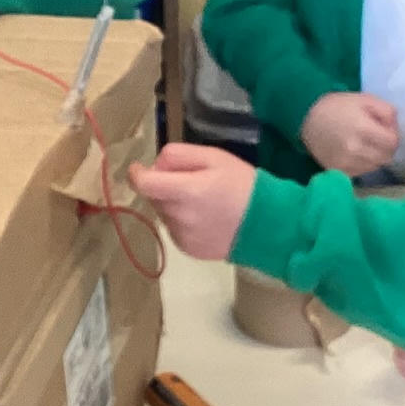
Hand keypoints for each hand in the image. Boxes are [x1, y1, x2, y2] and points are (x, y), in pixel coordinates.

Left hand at [128, 144, 258, 261]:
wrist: (268, 225)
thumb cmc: (243, 184)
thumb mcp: (214, 157)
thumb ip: (180, 156)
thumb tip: (155, 165)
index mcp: (185, 191)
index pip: (144, 185)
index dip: (137, 175)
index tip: (139, 168)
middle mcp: (179, 217)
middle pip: (155, 197)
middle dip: (164, 186)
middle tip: (190, 181)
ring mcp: (182, 236)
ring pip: (164, 214)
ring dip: (173, 204)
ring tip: (202, 201)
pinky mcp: (188, 249)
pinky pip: (174, 230)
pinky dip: (182, 221)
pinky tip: (205, 218)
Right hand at [300, 92, 398, 176]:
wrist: (307, 119)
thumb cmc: (337, 106)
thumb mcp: (364, 99)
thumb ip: (386, 111)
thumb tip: (395, 128)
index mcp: (362, 128)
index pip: (393, 142)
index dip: (392, 134)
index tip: (384, 129)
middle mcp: (355, 149)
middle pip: (386, 157)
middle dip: (386, 147)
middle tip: (376, 138)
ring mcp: (345, 163)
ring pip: (375, 166)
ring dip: (375, 157)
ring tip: (364, 144)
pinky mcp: (338, 171)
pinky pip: (362, 172)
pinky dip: (363, 164)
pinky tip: (355, 153)